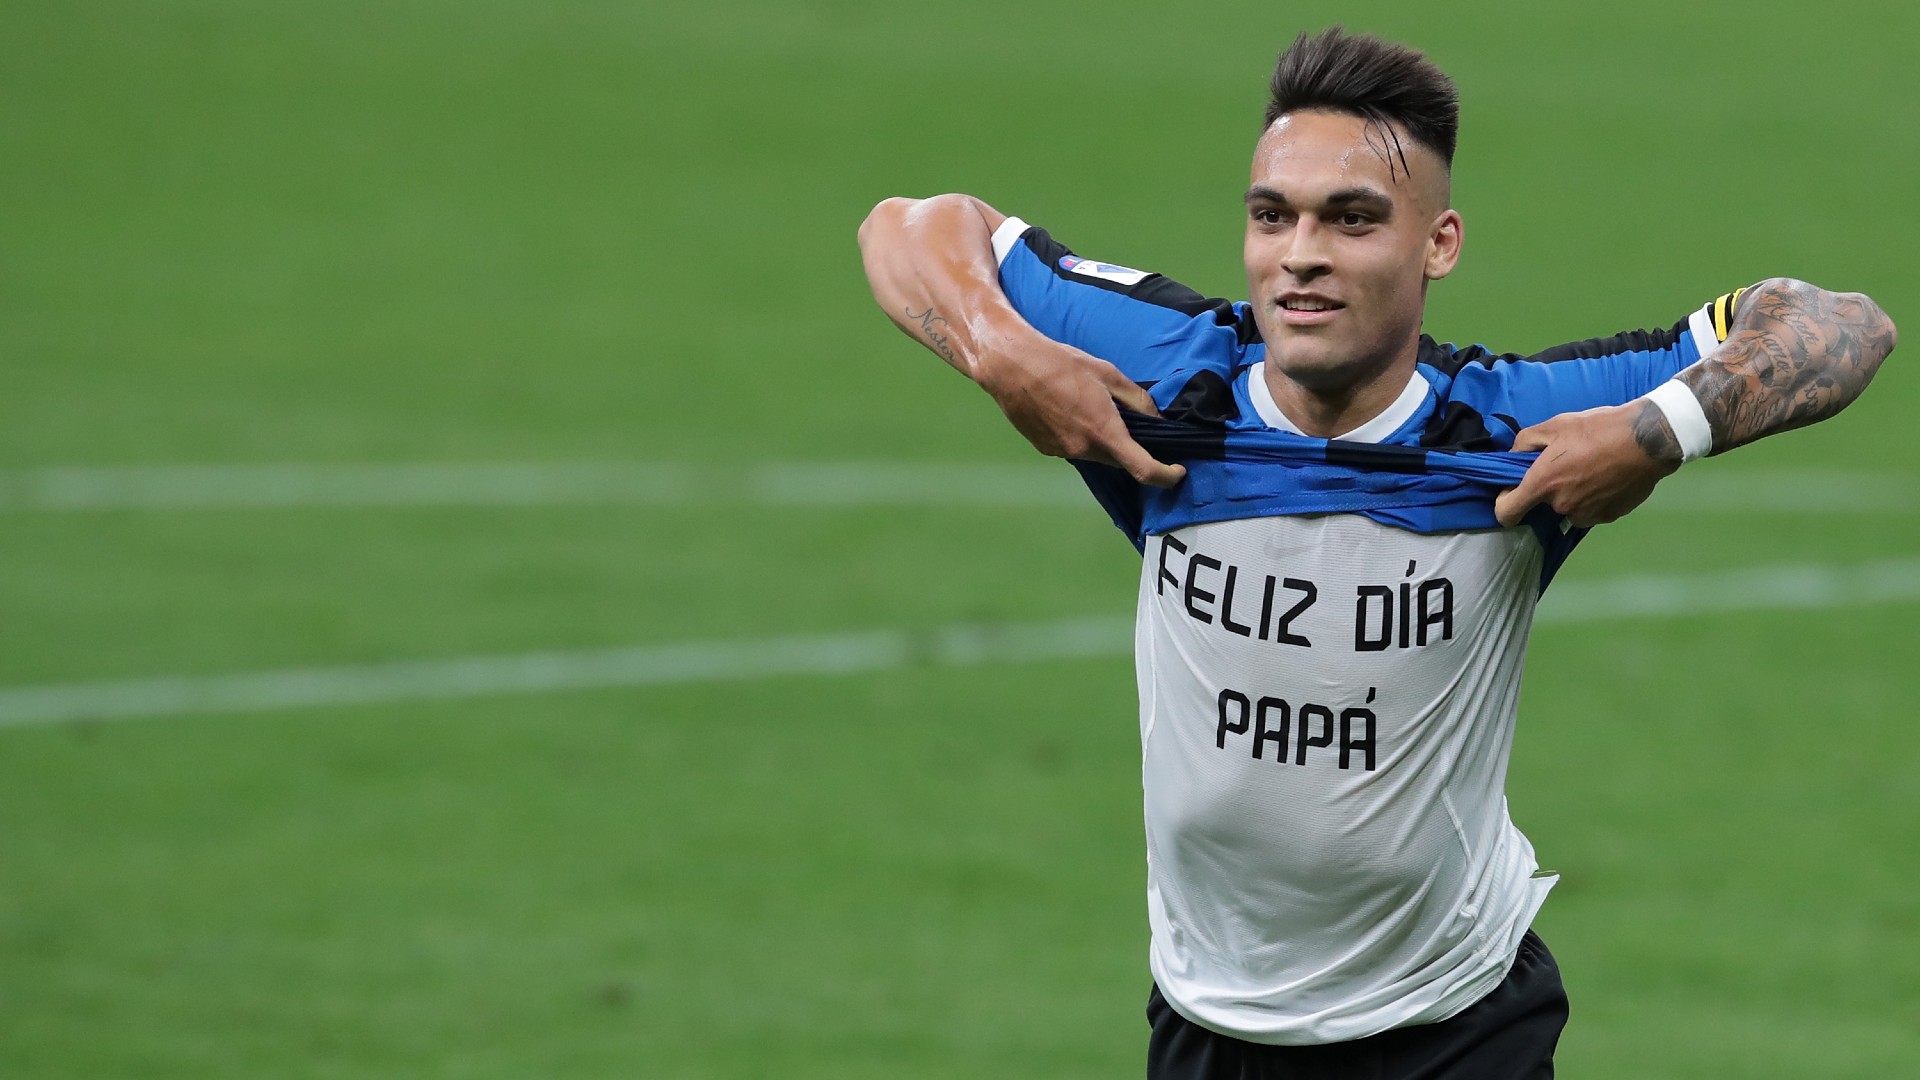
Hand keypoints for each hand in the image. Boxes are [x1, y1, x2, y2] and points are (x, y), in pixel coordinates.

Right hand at [978, 331, 1186, 487]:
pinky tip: (1069, 410)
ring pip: (1097, 454)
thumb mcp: (1108, 373)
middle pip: (1120, 460)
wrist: (1010, 366)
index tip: (1178, 472)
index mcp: (1104, 431)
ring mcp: (1063, 452)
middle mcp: (1083, 449)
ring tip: (1090, 406)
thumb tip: (1158, 419)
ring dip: (1104, 440)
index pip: (1144, 470)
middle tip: (1131, 421)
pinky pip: (1076, 449)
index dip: (1167, 476)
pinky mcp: (1047, 449)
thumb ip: (1138, 400)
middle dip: (1131, 448)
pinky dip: (1082, 437)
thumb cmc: (1060, 363)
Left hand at [1492, 401, 1679, 526]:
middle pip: (1544, 504)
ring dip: (1574, 494)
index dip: (1504, 504)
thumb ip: (1524, 443)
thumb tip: (1513, 457)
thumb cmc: (1599, 429)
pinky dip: (1595, 498)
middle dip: (1551, 487)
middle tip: (1569, 462)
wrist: (1649, 439)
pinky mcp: (1609, 517)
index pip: (1506, 513)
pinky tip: (1608, 477)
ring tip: (1592, 468)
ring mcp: (1587, 514)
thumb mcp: (1555, 425)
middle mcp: (1561, 505)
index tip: (1512, 494)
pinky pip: (1592, 510)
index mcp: (1543, 484)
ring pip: (1570, 508)